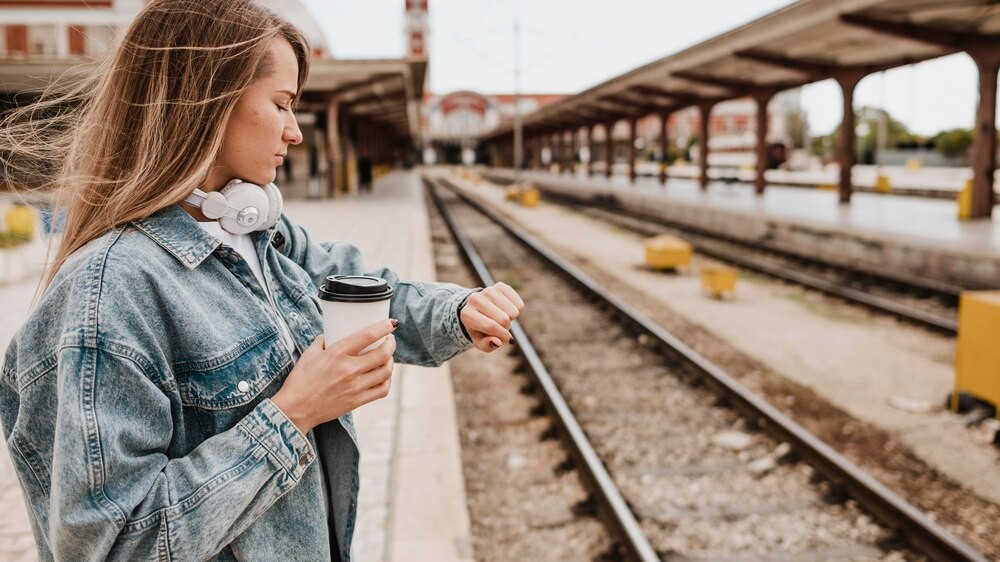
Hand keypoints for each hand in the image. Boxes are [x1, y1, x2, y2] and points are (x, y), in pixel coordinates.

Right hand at [271, 319, 397, 433]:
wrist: (295, 409)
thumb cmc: (300, 381)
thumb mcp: (309, 354)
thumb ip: (322, 341)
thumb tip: (331, 333)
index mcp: (336, 354)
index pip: (367, 336)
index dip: (383, 327)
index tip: (390, 323)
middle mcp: (348, 370)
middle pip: (383, 353)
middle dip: (391, 344)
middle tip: (390, 339)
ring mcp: (355, 387)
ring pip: (386, 372)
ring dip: (391, 361)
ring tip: (387, 357)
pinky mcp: (357, 401)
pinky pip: (382, 390)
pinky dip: (387, 380)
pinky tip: (384, 375)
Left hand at [459, 282, 524, 352]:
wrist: (478, 310)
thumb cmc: (479, 329)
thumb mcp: (480, 342)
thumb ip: (487, 345)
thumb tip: (498, 342)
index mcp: (467, 314)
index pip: (490, 326)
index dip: (502, 335)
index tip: (506, 340)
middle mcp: (475, 299)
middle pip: (504, 319)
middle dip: (506, 328)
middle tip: (500, 327)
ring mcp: (488, 291)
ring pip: (513, 312)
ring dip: (510, 319)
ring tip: (501, 318)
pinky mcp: (500, 287)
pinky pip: (519, 304)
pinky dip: (516, 310)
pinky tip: (505, 310)